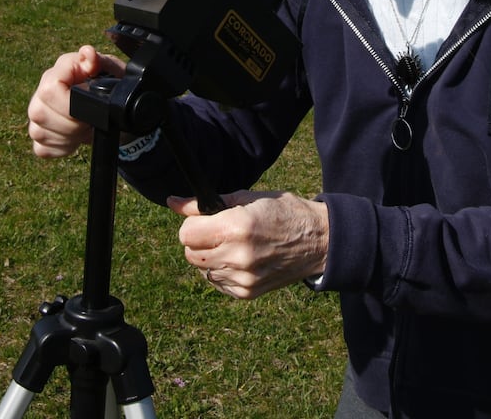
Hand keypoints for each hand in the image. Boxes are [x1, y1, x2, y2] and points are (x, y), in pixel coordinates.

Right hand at [27, 46, 123, 157]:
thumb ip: (99, 61)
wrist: (107, 109)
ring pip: (41, 133)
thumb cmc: (109, 86)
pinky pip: (43, 149)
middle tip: (91, 119)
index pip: (50, 89)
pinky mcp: (38, 137)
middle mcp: (39, 94)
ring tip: (84, 126)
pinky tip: (74, 138)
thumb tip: (88, 53)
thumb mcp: (112, 71)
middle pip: (43, 115)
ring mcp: (35, 117)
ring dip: (70, 136)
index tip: (90, 104)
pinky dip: (63, 148)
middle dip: (73, 123)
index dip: (71, 101)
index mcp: (55, 74)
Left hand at [169, 191, 329, 299]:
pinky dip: (222, 271)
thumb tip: (172, 202)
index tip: (205, 220)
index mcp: (237, 228)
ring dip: (210, 257)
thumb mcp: (246, 198)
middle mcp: (238, 256)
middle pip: (190, 254)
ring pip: (203, 270)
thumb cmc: (283, 212)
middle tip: (219, 232)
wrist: (318, 241)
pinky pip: (217, 282)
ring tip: (234, 245)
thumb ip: (206, 204)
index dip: (193, 225)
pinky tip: (241, 259)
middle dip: (199, 241)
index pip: (186, 234)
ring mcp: (243, 278)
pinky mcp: (247, 293)